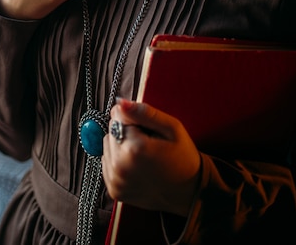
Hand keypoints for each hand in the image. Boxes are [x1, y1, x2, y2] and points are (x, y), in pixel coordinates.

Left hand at [102, 98, 200, 216]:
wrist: (189, 192)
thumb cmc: (183, 157)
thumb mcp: (171, 128)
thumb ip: (143, 112)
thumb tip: (120, 102)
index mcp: (134, 149)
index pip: (118, 115)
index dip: (134, 119)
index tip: (148, 130)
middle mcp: (120, 167)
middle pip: (111, 130)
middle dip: (127, 131)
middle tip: (148, 143)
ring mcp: (116, 181)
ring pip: (107, 145)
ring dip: (121, 146)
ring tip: (143, 155)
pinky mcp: (114, 190)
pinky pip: (107, 162)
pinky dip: (119, 160)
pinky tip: (136, 166)